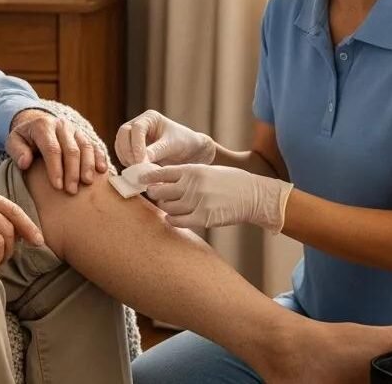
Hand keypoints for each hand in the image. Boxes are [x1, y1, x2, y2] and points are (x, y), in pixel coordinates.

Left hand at [7, 109, 106, 193]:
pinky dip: (99, 158)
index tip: (57, 187)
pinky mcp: (84, 136)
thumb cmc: (24, 138)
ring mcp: (75, 130)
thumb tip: (26, 163)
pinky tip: (102, 171)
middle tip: (71, 191)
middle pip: (71, 149)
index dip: (55, 168)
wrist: (37, 124)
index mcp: (43, 126)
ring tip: (87, 183)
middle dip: (72, 171)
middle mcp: (62, 125)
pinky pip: (94, 146)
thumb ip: (17, 151)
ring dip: (87, 166)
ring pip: (86, 147)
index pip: (52, 148)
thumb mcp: (13, 141)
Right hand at [114, 110, 215, 166]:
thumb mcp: (172, 146)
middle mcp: (138, 124)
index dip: (137, 145)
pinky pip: (122, 154)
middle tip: (137, 167)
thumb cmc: (184, 143)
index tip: (141, 161)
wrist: (189, 151)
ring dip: (126, 158)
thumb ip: (156, 151)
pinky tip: (137, 171)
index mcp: (150, 118)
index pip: (136, 128)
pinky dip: (127, 163)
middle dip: (128, 151)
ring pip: (120, 145)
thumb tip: (140, 162)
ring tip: (138, 171)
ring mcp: (132, 136)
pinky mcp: (131, 148)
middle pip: (123, 134)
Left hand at [139, 164, 292, 232]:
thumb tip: (163, 180)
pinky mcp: (203, 218)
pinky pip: (177, 221)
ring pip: (167, 207)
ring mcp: (197, 202)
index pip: (161, 172)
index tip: (139, 181)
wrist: (252, 195)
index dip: (147, 177)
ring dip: (166, 208)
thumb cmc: (230, 182)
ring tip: (172, 207)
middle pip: (159, 191)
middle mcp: (192, 185)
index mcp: (193, 170)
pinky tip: (175, 217)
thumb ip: (187, 175)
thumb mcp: (208, 171)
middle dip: (155, 194)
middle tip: (157, 196)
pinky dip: (172, 220)